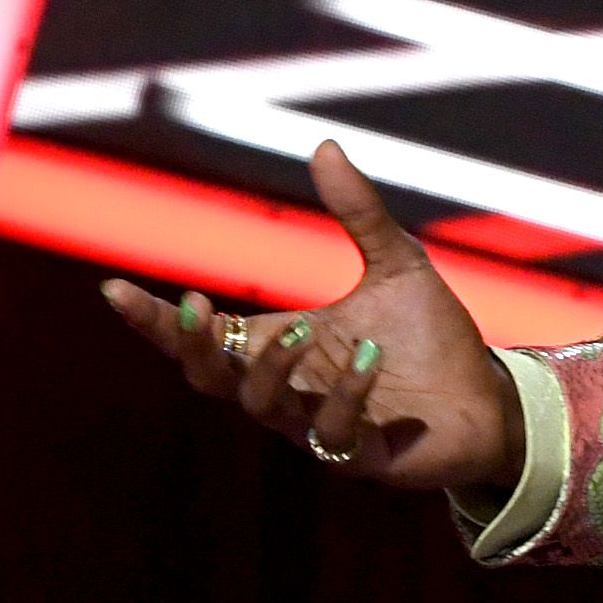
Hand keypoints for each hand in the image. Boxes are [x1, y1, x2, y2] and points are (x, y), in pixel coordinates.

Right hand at [102, 141, 524, 489]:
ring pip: (261, 408)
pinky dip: (346, 394)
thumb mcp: (396, 264)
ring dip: (273, 367)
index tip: (112, 289)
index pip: (207, 337)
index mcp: (284, 346)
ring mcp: (319, 429)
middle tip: (193, 306)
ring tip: (304, 328)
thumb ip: (358, 213)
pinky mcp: (363, 457)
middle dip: (192, 347)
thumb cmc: (431, 337)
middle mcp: (290, 391)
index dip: (155, 321)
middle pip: (211, 380)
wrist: (490, 396)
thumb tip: (324, 145)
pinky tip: (371, 358)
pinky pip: (334, 434)